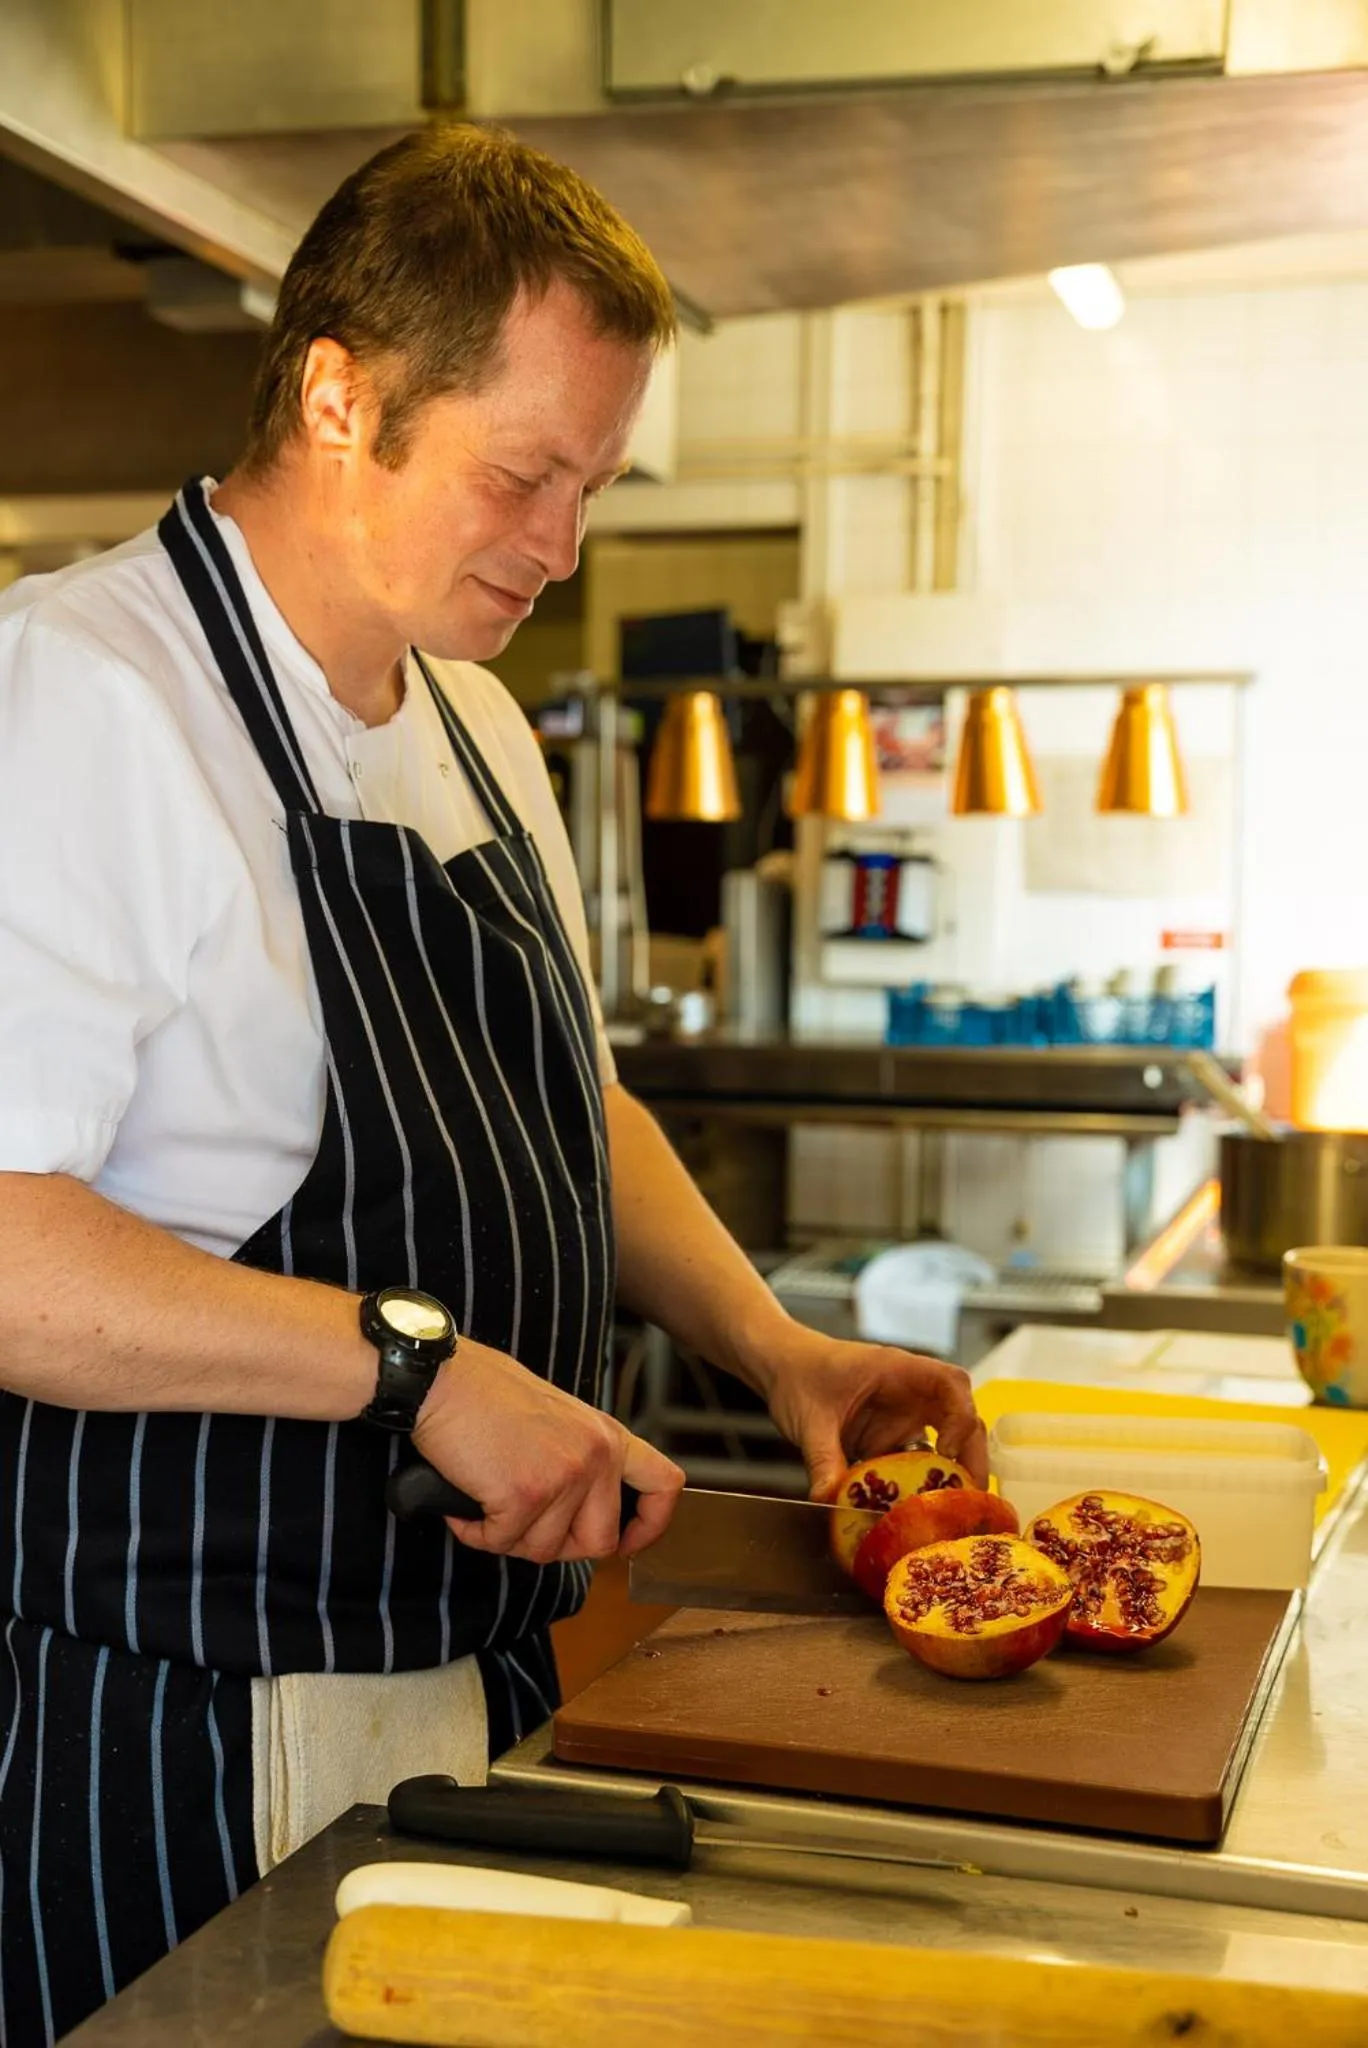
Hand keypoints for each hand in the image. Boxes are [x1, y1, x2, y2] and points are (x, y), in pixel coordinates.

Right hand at [412, 1336, 683, 1564]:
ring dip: (507, 1536)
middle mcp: (596, 1456)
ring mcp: (564, 1476)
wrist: (441, 1377)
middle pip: (599, 1542)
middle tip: (521, 1523)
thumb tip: (576, 1513)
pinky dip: (476, 1531)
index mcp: (608, 1435)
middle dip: (556, 1546)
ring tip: (485, 1499)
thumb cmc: (485, 1393)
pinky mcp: (524, 1494)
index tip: (627, 1542)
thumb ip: (579, 1458)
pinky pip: (502, 1542)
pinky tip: (465, 1504)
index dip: (651, 1525)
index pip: (664, 1485)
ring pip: (544, 1549)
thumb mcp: (558, 1418)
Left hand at [758, 1322, 988, 1500]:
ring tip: (954, 1512)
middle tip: (970, 1497)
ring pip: (945, 1441)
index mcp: (898, 1371)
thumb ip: (821, 1457)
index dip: (960, 1416)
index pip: (951, 1384)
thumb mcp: (809, 1418)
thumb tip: (826, 1499)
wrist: (782, 1366)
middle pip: (962, 1417)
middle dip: (972, 1455)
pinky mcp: (892, 1437)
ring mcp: (904, 1415)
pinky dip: (920, 1485)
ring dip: (952, 1474)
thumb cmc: (799, 1374)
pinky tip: (915, 1513)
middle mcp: (911, 1392)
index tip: (946, 1451)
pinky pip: (916, 1461)